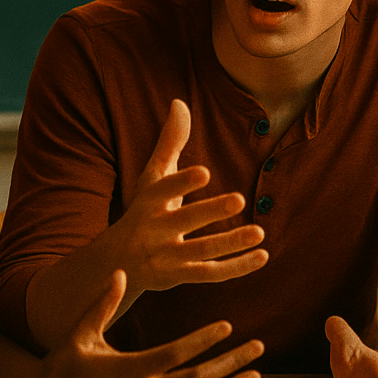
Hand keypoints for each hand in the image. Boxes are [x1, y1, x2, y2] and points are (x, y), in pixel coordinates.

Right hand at [37, 270, 264, 377]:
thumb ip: (102, 303)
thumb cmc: (61, 370)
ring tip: (256, 374)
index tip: (228, 326)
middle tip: (258, 347)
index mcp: (129, 369)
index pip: (175, 354)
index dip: (203, 340)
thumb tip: (121, 271)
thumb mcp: (79, 333)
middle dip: (230, 364)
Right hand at [111, 99, 268, 294]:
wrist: (114, 264)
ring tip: (259, 232)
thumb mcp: (151, 178)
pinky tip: (263, 256)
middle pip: (184, 221)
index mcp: (148, 202)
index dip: (182, 183)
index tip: (204, 171)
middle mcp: (154, 229)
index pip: (164, 191)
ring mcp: (167, 256)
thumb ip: (169, 142)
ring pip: (202, 250)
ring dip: (231, 243)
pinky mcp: (179, 276)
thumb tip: (179, 102)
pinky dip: (236, 268)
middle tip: (239, 199)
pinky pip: (210, 273)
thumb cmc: (140, 210)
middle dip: (210, 212)